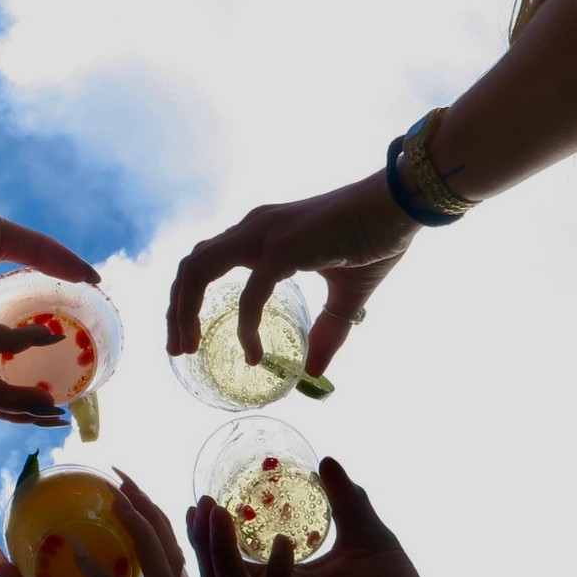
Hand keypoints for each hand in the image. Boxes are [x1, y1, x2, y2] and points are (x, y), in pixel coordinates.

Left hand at [0, 178, 97, 426]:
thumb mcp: (6, 241)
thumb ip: (45, 259)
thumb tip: (92, 276)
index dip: (10, 401)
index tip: (50, 406)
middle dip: (15, 414)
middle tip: (55, 418)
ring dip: (10, 398)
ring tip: (48, 402)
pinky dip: (13, 344)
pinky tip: (42, 336)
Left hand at [167, 169, 418, 377]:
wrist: (402, 204)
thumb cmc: (376, 238)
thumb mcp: (347, 296)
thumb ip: (327, 331)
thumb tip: (316, 371)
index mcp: (260, 234)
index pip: (203, 263)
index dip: (186, 299)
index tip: (186, 338)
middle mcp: (253, 228)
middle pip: (189, 267)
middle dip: (174, 310)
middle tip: (177, 350)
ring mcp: (265, 234)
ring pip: (199, 270)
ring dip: (185, 311)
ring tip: (189, 349)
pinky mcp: (285, 247)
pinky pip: (251, 293)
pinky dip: (245, 326)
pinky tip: (252, 353)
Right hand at [187, 456, 464, 576]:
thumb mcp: (368, 538)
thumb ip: (346, 502)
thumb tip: (327, 459)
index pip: (230, 569)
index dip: (210, 538)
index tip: (201, 502)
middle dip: (206, 543)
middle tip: (202, 505)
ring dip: (224, 555)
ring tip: (222, 515)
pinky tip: (282, 544)